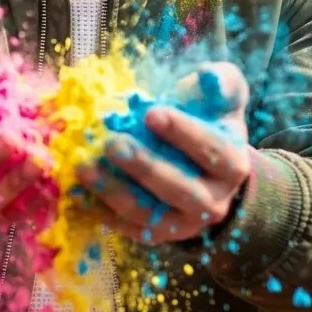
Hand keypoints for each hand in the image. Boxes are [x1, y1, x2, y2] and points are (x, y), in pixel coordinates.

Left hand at [76, 62, 251, 245]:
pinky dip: (103, 210)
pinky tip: (79, 191)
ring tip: (83, 167)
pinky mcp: (156, 234)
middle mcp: (214, 202)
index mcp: (232, 166)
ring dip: (114, 191)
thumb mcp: (222, 98)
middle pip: (181, 190)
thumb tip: (209, 76)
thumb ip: (222, 82)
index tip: (150, 113)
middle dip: (145, 167)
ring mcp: (184, 224)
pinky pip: (128, 227)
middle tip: (112, 143)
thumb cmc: (208, 120)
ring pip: (150, 215)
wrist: (203, 166)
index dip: (183, 134)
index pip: (213, 152)